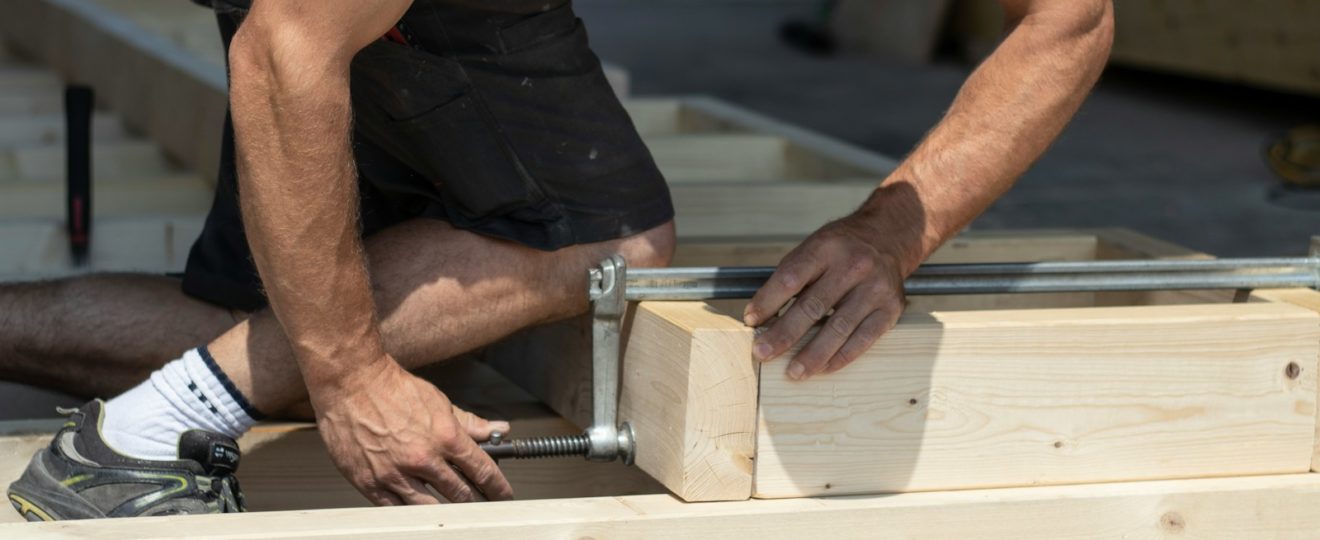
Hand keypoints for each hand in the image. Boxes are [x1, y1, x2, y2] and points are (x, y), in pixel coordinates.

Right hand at [310, 356, 512, 504]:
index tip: (502, 495)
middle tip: (480, 503)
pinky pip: (397, 510)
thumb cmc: (392, 389)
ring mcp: (395, 474)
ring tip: (453, 508)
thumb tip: (498, 430)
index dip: (498, 488)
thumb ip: (469, 423)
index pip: (483, 471)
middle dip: (475, 501)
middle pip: (461, 494)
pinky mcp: (370, 483)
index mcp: (445, 437)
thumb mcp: (439, 402)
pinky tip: (419, 508)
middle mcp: (422, 459)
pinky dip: (411, 511)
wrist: (351, 383)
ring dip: (446, 510)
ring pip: (431, 508)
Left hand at [743, 211, 908, 379]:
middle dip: (784, 334)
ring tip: (793, 372)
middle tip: (762, 353)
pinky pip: (863, 339)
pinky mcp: (890, 309)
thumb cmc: (841, 248)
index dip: (768, 301)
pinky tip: (823, 368)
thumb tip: (761, 317)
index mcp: (826, 247)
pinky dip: (841, 357)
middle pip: (813, 306)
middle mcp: (853, 266)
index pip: (791, 278)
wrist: (888, 237)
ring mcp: (875, 288)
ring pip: (839, 328)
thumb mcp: (814, 247)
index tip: (750, 321)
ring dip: (813, 354)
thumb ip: (790, 278)